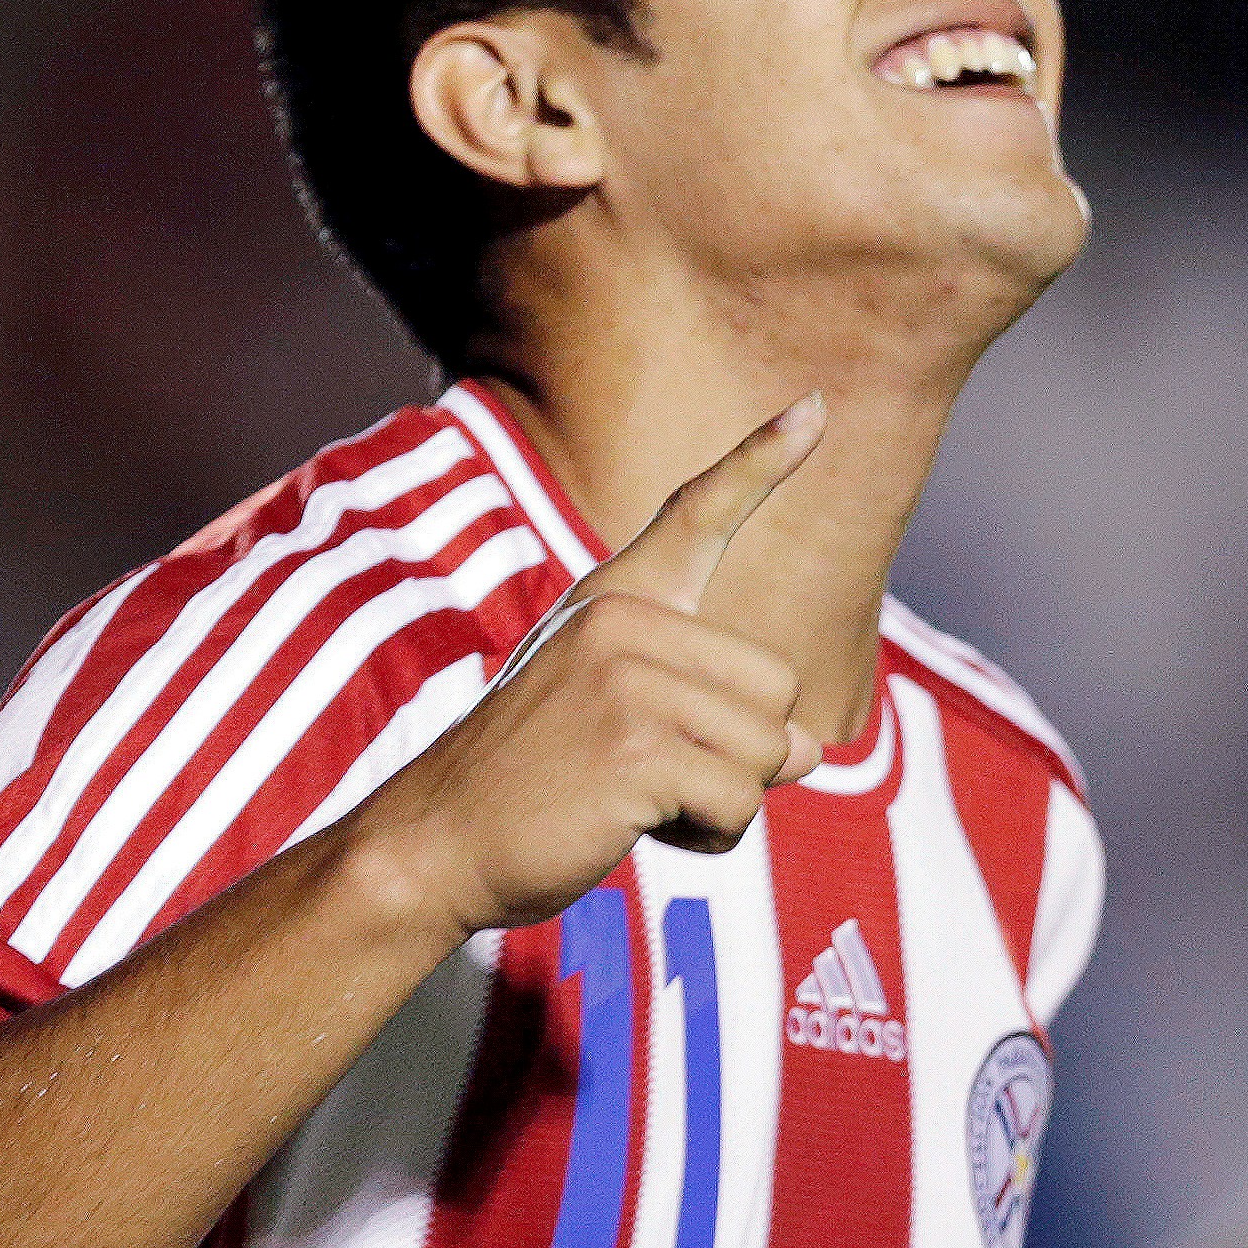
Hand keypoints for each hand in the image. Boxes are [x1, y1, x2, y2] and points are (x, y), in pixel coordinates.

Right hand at [349, 394, 828, 935]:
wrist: (432, 841)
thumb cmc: (532, 784)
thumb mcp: (613, 712)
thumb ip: (711, 710)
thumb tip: (810, 750)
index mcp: (615, 599)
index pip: (698, 514)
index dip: (761, 460)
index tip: (815, 406)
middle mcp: (622, 622)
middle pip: (777, 688)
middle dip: (739, 754)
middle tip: (647, 774)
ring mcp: (627, 681)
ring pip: (769, 751)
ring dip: (722, 802)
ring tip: (636, 802)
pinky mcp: (636, 749)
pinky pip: (739, 802)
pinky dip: (708, 835)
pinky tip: (635, 829)